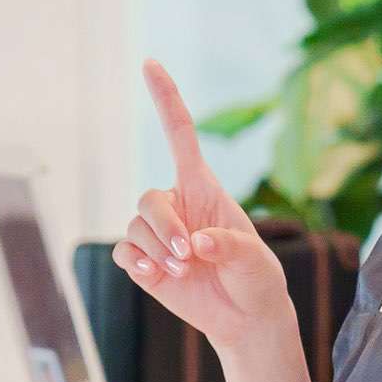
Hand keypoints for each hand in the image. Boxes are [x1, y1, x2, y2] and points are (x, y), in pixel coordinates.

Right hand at [114, 61, 291, 347]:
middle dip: (164, 226)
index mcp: (204, 189)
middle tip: (188, 255)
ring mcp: (158, 234)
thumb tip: (194, 243)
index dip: (165, 99)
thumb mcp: (254, 260)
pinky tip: (156, 276)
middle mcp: (177, 205)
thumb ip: (229, 246)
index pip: (180, 135)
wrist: (244, 318)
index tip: (150, 64)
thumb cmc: (256, 278)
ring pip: (135, 227)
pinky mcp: (144, 262)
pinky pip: (125, 253)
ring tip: (183, 271)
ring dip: (156, 249)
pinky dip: (138, 263)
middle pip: (148, 199)